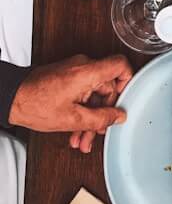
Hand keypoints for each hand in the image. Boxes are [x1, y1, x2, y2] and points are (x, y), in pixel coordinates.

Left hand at [9, 54, 132, 153]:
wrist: (12, 99)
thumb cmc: (35, 104)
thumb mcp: (73, 118)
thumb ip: (101, 118)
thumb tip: (119, 116)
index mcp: (88, 71)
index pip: (121, 65)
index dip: (128, 82)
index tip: (126, 100)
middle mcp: (83, 66)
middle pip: (107, 87)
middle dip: (103, 113)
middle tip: (98, 131)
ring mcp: (75, 71)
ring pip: (94, 94)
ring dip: (90, 117)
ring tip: (83, 138)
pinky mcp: (68, 77)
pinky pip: (84, 92)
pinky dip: (82, 110)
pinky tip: (76, 130)